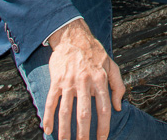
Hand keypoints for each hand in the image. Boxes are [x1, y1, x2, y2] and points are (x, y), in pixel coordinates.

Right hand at [42, 18, 125, 139]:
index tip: (102, 139)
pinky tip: (47, 130)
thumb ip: (118, 86)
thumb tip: (118, 107)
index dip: (103, 126)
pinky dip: (48, 117)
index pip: (104, 108)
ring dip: (64, 130)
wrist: (74, 37)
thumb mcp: (112, 65)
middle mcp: (85, 82)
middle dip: (83, 134)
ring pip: (66, 111)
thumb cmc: (95, 53)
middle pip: (84, 113)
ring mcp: (69, 82)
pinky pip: (51, 102)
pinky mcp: (56, 81)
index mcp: (100, 80)